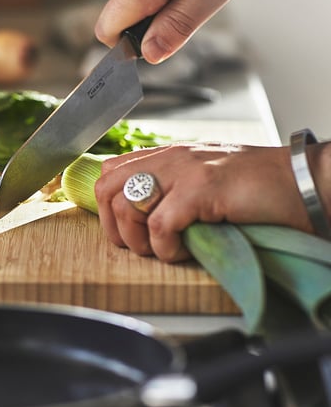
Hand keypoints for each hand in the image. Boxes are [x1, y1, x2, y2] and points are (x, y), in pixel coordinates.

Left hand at [94, 143, 311, 261]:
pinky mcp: (201, 189)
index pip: (110, 173)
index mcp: (166, 155)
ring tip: (164, 250)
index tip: (123, 231)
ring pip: (127, 207)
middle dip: (114, 227)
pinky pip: (159, 225)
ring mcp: (184, 170)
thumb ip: (170, 187)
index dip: (106, 207)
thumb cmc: (254, 188)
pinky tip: (183, 251)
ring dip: (140, 241)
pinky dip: (165, 248)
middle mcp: (169, 157)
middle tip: (139, 246)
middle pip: (107, 189)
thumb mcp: (202, 180)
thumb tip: (137, 213)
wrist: (301, 181)